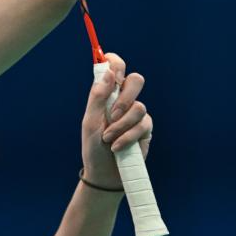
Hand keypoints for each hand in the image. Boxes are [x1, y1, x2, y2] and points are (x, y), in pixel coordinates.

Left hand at [80, 52, 152, 190]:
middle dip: (125, 96)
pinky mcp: (145, 129)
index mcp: (107, 94)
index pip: (115, 68)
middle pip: (136, 80)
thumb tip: (108, 72)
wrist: (104, 173)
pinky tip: (117, 146)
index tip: (113, 68)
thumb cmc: (93, 147)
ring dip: (121, 124)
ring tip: (108, 138)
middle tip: (113, 112)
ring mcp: (136, 114)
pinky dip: (128, 136)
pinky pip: (143, 125)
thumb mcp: (90, 121)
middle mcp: (124, 100)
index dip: (115, 62)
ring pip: (139, 106)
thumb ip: (98, 97)